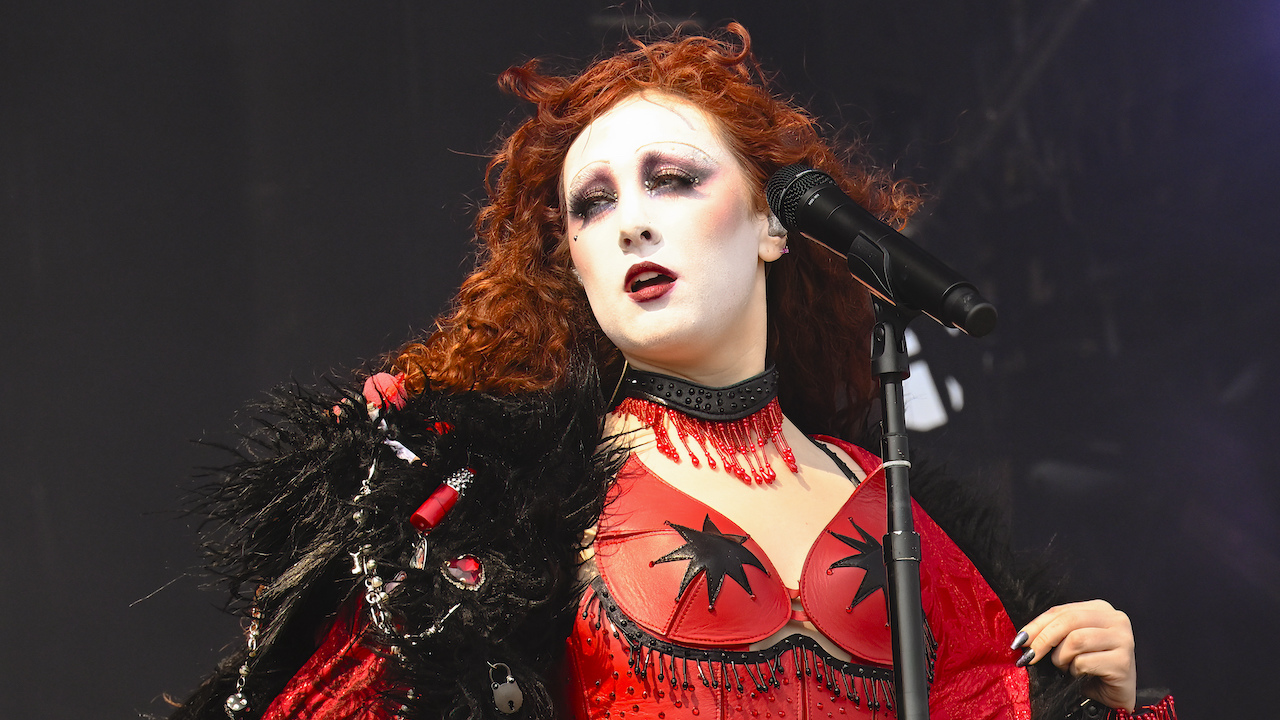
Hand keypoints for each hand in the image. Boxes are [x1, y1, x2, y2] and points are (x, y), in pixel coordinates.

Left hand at [1013, 600, 1136, 711]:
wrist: (1112, 697)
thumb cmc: (1088, 668)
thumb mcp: (1069, 643)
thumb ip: (1054, 632)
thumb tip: (1023, 637)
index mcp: (1100, 609)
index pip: (1061, 610)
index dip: (1036, 624)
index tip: (1019, 640)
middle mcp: (1116, 619)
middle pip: (1068, 621)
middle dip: (1043, 639)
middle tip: (1029, 656)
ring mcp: (1123, 639)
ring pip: (1076, 640)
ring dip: (1061, 658)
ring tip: (1065, 668)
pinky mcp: (1123, 662)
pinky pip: (1085, 662)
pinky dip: (1075, 671)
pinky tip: (1080, 676)